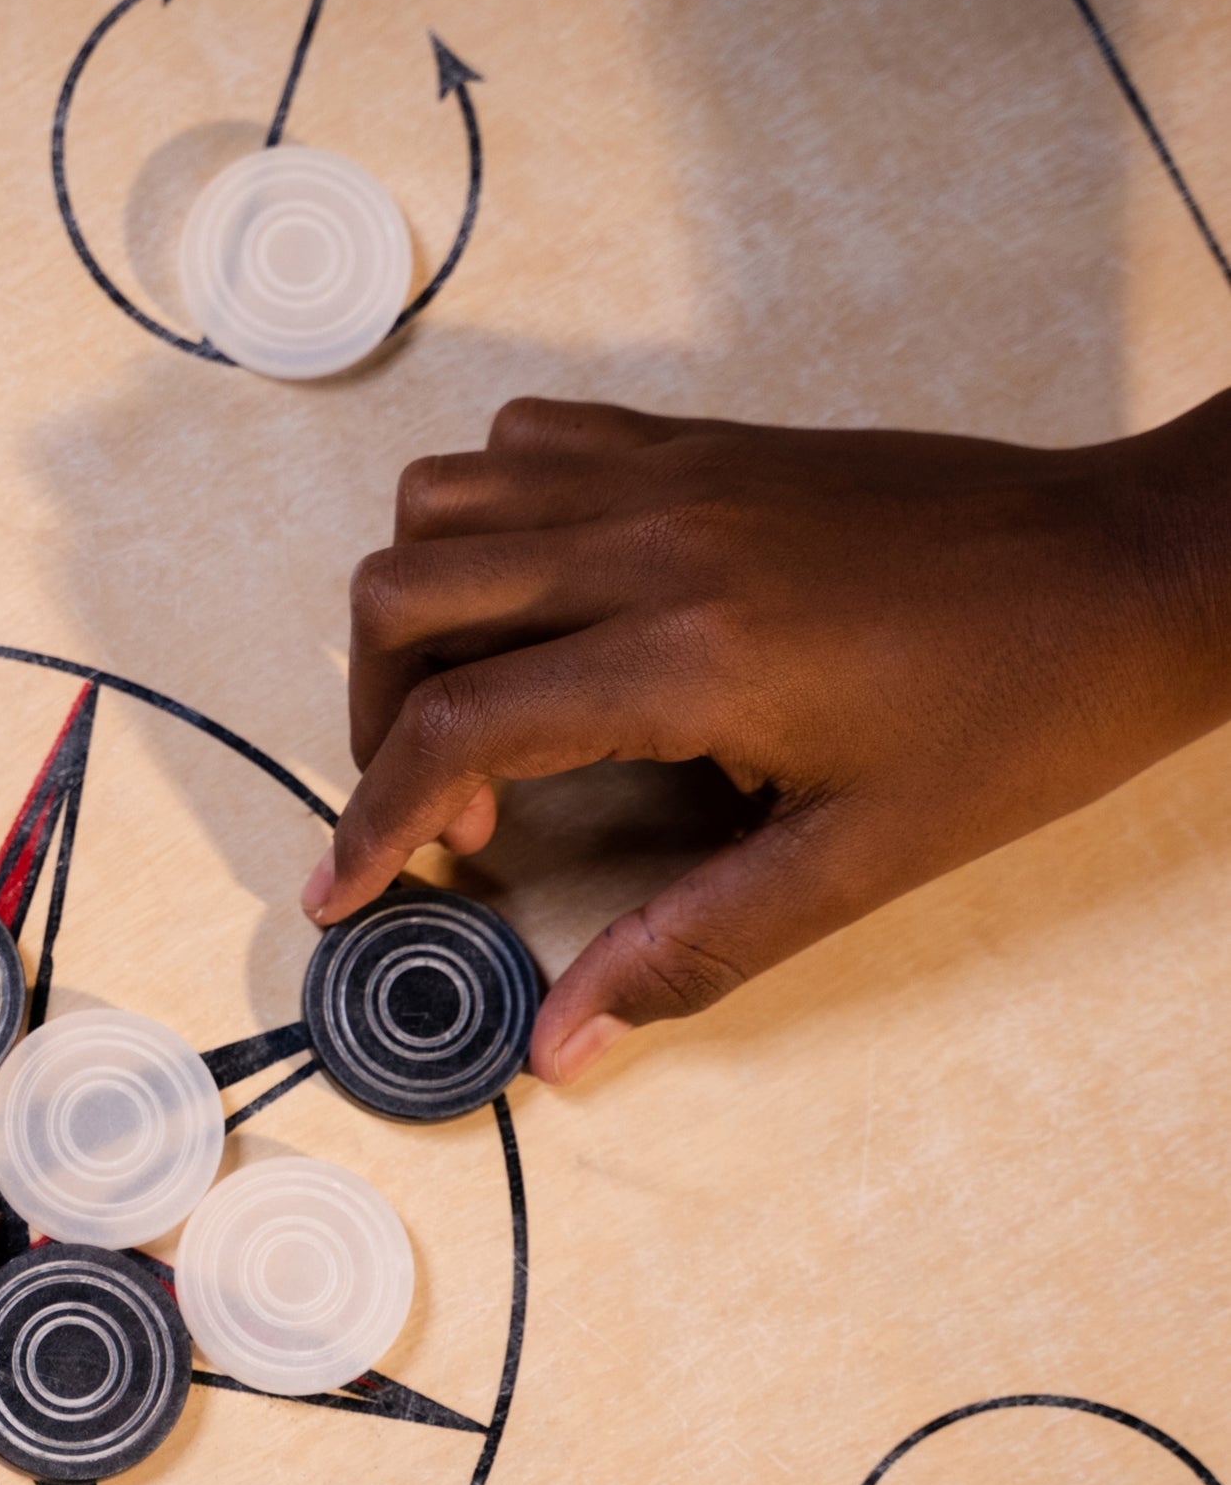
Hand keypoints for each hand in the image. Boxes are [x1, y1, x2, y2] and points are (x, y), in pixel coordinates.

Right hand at [315, 393, 1230, 1080]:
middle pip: (407, 597)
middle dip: (374, 718)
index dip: (374, 823)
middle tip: (434, 804)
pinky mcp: (702, 442)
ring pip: (442, 501)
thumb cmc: (1024, 713)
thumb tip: (565, 1042)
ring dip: (417, 610)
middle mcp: (655, 541)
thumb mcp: (860, 864)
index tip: (345, 890)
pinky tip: (538, 603)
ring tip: (469, 701)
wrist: (1140, 571)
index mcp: (690, 654)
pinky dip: (486, 518)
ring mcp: (673, 476)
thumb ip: (691, 949)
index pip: (457, 726)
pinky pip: (528, 443)